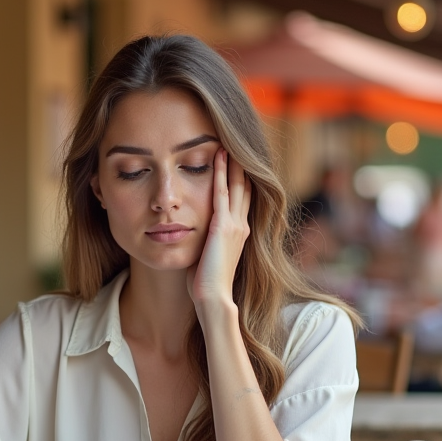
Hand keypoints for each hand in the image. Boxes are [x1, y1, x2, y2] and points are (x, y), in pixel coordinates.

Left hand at [188, 148, 251, 308]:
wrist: (214, 297)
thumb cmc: (207, 284)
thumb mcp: (209, 257)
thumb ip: (207, 243)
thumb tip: (196, 239)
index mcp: (240, 233)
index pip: (244, 200)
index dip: (242, 180)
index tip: (237, 163)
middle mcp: (242, 225)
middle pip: (245, 187)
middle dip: (241, 166)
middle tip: (236, 145)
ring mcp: (235, 224)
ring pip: (237, 185)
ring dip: (232, 163)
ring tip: (227, 142)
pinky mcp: (223, 225)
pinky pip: (222, 192)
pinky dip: (220, 172)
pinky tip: (218, 155)